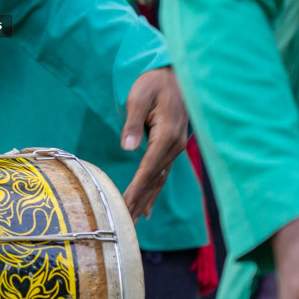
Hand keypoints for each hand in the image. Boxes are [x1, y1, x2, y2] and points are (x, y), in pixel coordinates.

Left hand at [119, 65, 188, 218]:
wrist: (173, 73)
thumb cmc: (154, 82)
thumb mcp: (139, 96)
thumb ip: (133, 122)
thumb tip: (128, 148)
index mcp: (167, 135)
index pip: (148, 170)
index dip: (135, 190)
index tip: (123, 206)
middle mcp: (174, 146)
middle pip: (154, 180)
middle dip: (140, 202)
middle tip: (126, 225)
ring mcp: (175, 147)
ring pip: (159, 180)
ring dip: (147, 201)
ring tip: (135, 222)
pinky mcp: (172, 146)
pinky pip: (162, 173)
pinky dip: (154, 191)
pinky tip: (148, 207)